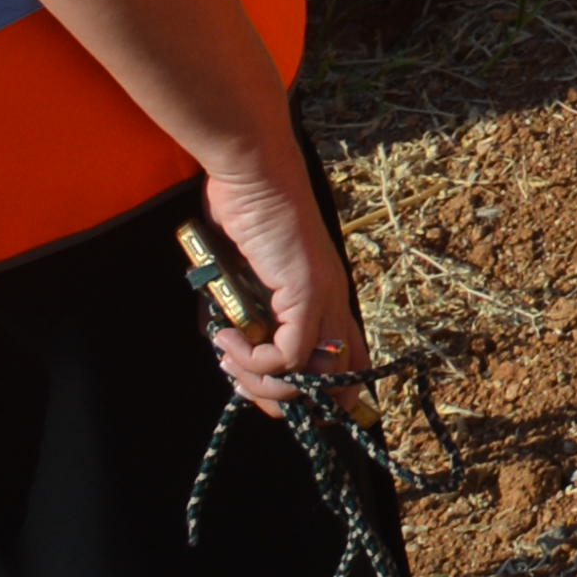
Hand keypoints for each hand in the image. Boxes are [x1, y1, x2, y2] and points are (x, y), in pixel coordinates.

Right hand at [197, 150, 369, 410]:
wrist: (253, 175)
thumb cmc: (246, 217)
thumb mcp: (245, 281)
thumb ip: (246, 316)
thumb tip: (230, 354)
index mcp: (325, 300)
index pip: (348, 364)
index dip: (323, 398)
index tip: (275, 401)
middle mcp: (333, 303)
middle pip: (332, 384)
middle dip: (280, 400)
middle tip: (238, 380)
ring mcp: (324, 299)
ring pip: (308, 377)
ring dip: (259, 382)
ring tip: (228, 358)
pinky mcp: (308, 293)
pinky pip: (290, 355)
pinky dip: (254, 361)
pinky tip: (227, 341)